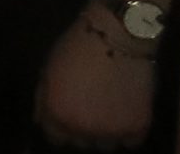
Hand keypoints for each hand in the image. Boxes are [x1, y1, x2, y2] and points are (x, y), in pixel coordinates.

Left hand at [35, 0, 158, 148]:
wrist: (117, 35)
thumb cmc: (77, 48)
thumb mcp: (49, 70)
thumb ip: (43, 99)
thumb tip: (42, 120)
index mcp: (59, 115)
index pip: (56, 138)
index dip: (61, 126)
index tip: (69, 114)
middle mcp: (82, 129)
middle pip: (80, 143)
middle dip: (82, 128)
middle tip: (90, 109)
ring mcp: (112, 132)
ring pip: (105, 145)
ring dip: (105, 132)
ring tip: (108, 110)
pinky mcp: (137, 128)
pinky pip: (130, 140)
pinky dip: (128, 130)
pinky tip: (126, 110)